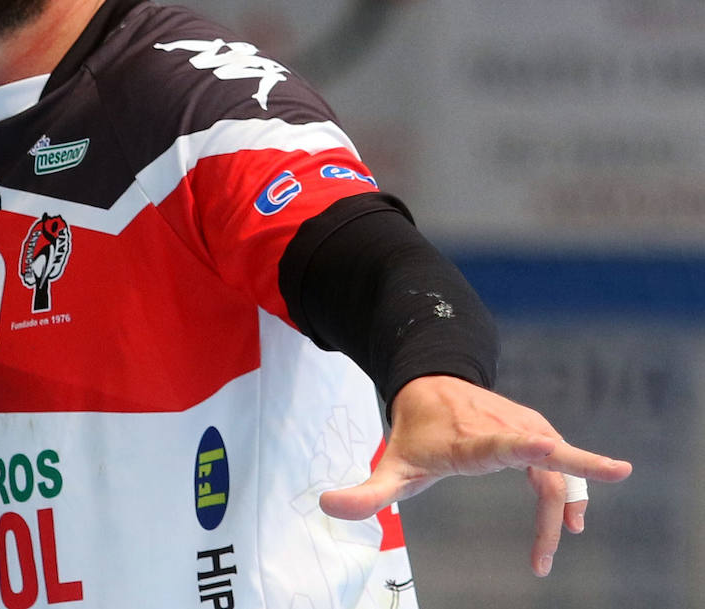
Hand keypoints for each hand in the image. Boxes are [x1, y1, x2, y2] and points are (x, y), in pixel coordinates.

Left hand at [319, 375, 631, 576]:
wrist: (432, 384)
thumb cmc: (415, 432)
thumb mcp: (392, 463)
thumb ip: (367, 491)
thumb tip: (326, 505)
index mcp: (469, 439)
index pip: (498, 442)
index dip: (523, 445)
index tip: (548, 446)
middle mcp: (502, 428)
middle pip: (541, 459)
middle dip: (574, 470)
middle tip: (604, 490)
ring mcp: (522, 426)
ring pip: (553, 470)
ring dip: (563, 507)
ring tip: (552, 547)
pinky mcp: (534, 430)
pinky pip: (558, 466)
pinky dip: (570, 490)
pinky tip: (573, 522)